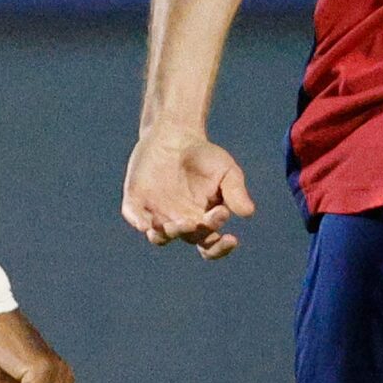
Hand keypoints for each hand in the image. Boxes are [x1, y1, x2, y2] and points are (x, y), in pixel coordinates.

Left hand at [122, 129, 254, 258]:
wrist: (174, 134)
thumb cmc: (205, 156)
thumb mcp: (226, 171)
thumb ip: (236, 191)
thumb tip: (248, 213)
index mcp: (203, 221)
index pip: (211, 245)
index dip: (220, 248)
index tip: (232, 238)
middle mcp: (180, 223)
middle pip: (187, 238)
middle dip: (194, 231)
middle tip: (197, 219)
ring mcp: (156, 214)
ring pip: (159, 236)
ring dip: (166, 234)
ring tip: (174, 225)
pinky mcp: (136, 201)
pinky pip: (134, 216)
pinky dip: (138, 221)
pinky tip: (144, 224)